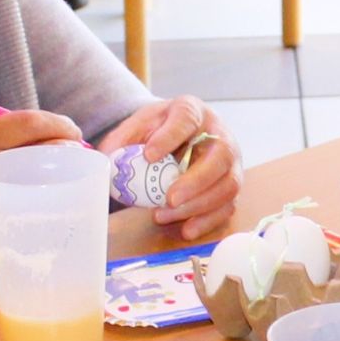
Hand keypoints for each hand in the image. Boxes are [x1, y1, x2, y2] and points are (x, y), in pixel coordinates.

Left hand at [98, 96, 239, 237]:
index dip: (170, 137)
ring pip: (228, 185)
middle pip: (221, 156)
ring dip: (198, 205)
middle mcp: (220, 135)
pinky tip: (185, 229)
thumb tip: (108, 160)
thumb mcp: (137, 127)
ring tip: (164, 214)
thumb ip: (122, 141)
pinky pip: (228, 206)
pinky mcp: (230, 186)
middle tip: (169, 197)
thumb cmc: (158, 132)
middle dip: (196, 180)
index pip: (187, 119)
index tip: (149, 155)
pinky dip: (207, 221)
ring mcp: (231, 162)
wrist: (177, 139)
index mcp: (194, 111)